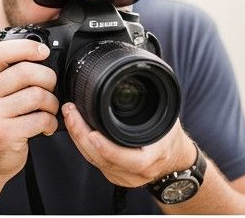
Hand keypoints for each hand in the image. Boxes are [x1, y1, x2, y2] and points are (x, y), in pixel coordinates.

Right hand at [0, 39, 58, 186]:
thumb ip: (7, 75)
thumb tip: (41, 57)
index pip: (0, 53)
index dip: (26, 47)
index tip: (44, 51)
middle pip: (24, 72)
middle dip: (48, 78)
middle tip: (52, 87)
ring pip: (36, 95)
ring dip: (52, 102)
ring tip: (50, 109)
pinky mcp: (4, 135)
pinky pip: (40, 119)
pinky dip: (50, 122)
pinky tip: (46, 126)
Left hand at [63, 106, 195, 187]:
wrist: (175, 159)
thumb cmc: (170, 135)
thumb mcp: (167, 116)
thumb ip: (153, 100)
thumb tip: (142, 67)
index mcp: (153, 155)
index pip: (131, 160)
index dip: (109, 149)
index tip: (93, 134)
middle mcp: (138, 170)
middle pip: (104, 159)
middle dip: (82, 135)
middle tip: (70, 112)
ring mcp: (125, 176)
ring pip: (95, 161)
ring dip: (78, 138)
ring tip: (69, 114)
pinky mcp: (115, 175)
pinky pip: (94, 162)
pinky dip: (82, 145)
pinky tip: (75, 128)